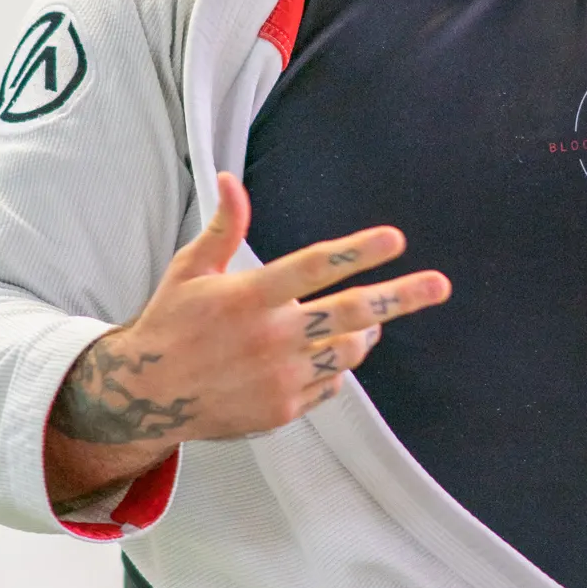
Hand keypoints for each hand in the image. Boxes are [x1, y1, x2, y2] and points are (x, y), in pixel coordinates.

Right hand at [43, 171, 449, 508]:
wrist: (147, 397)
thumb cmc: (172, 323)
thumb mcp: (190, 270)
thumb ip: (224, 228)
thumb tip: (230, 178)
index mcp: (247, 296)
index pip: (314, 267)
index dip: (357, 251)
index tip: (395, 239)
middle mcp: (270, 338)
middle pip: (350, 314)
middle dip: (400, 298)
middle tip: (439, 285)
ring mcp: (280, 378)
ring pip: (349, 351)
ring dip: (366, 331)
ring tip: (371, 320)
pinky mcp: (283, 409)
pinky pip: (330, 383)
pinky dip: (334, 366)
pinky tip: (319, 355)